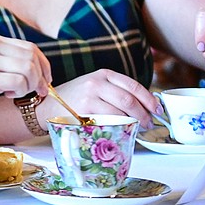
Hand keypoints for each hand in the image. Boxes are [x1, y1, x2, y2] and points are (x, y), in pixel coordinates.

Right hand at [0, 35, 50, 115]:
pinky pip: (19, 83)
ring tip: (16, 93)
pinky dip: (20, 92)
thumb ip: (8, 60)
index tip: (45, 80)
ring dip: (30, 86)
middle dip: (41, 77)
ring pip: (29, 70)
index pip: (30, 48)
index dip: (44, 65)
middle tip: (39, 92)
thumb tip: (39, 71)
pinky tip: (8, 96)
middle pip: (33, 58)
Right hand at [43, 70, 161, 127]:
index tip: (157, 110)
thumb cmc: (73, 99)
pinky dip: (120, 126)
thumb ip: (115, 91)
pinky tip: (122, 130)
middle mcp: (97, 82)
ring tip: (138, 128)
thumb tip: (143, 106)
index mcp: (103, 74)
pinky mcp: (84, 110)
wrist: (47, 106)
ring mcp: (90, 96)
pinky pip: (109, 120)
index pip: (133, 86)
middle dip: (144, 114)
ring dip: (134, 122)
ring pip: (121, 110)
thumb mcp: (94, 87)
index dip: (149, 99)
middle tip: (149, 123)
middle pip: (130, 99)